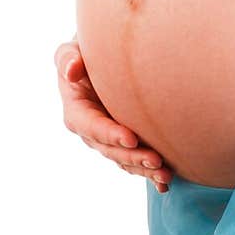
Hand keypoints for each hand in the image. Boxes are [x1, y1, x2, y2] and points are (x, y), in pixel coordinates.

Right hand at [54, 35, 173, 192]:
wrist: (103, 56)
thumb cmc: (87, 50)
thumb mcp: (72, 50)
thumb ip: (67, 59)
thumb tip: (72, 70)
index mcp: (77, 110)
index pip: (92, 126)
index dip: (110, 134)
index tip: (132, 138)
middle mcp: (91, 129)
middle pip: (110, 149)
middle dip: (133, 157)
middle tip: (157, 160)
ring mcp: (107, 138)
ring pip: (124, 159)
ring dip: (144, 169)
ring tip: (166, 175)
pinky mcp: (123, 141)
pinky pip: (134, 161)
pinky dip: (149, 174)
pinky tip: (165, 184)